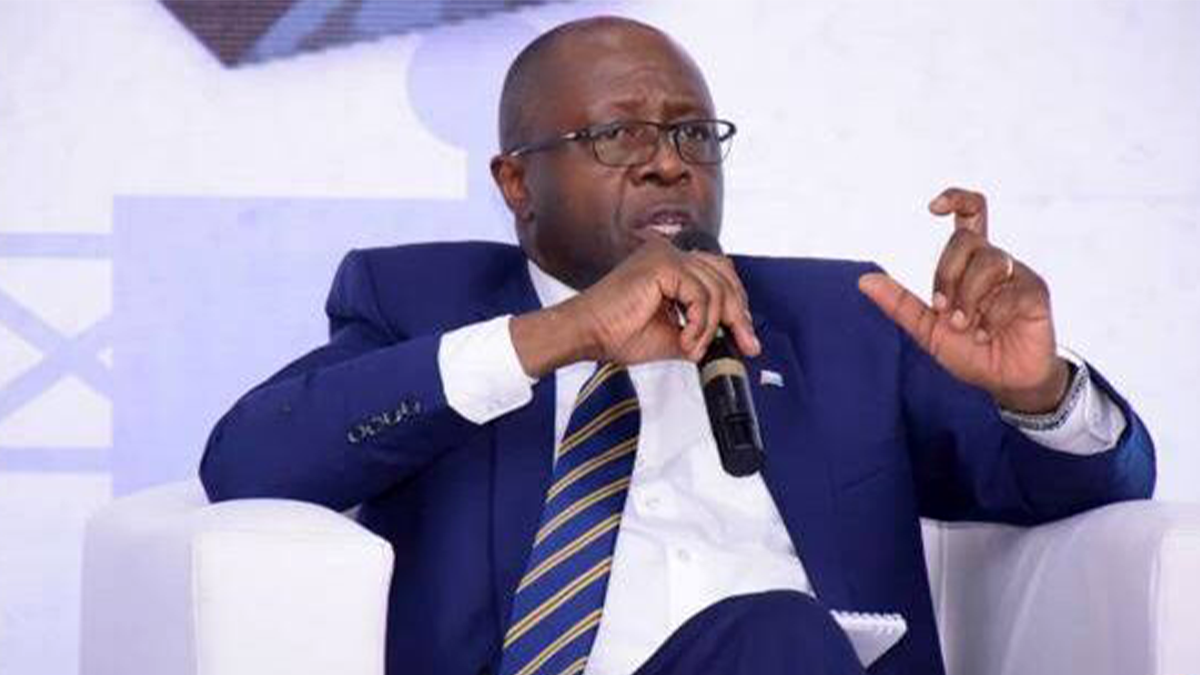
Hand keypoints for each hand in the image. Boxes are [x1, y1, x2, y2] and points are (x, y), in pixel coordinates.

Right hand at [511, 237, 760, 376]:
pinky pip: (700, 295)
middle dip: (739, 315)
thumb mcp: (671, 335)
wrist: (587, 335)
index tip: (745, 336)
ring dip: (712, 326)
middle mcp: (669, 253)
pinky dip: (700, 323)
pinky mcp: (662, 265)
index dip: (737, 303)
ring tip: (695, 348)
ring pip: (716, 288)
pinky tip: (687, 340)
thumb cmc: (615, 333)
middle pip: (724, 276)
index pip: (718, 272)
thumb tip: (729, 342)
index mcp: (669, 264)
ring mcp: (665, 255)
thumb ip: (700, 331)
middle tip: (746, 344)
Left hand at [858, 187, 1070, 412]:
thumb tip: (864, 280)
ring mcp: (1018, 275)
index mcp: (970, 265)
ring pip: (989, 262)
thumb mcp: (927, 330)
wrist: (1005, 382)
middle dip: (947, 276)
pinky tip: (985, 335)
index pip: (971, 214)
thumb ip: (899, 304)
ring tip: (966, 326)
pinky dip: (990, 317)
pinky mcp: (1036, 293)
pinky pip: (1010, 291)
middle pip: (967, 240)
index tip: (933, 208)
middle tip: (945, 311)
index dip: (957, 199)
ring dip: (969, 299)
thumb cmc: (971, 352)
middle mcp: (996, 263)